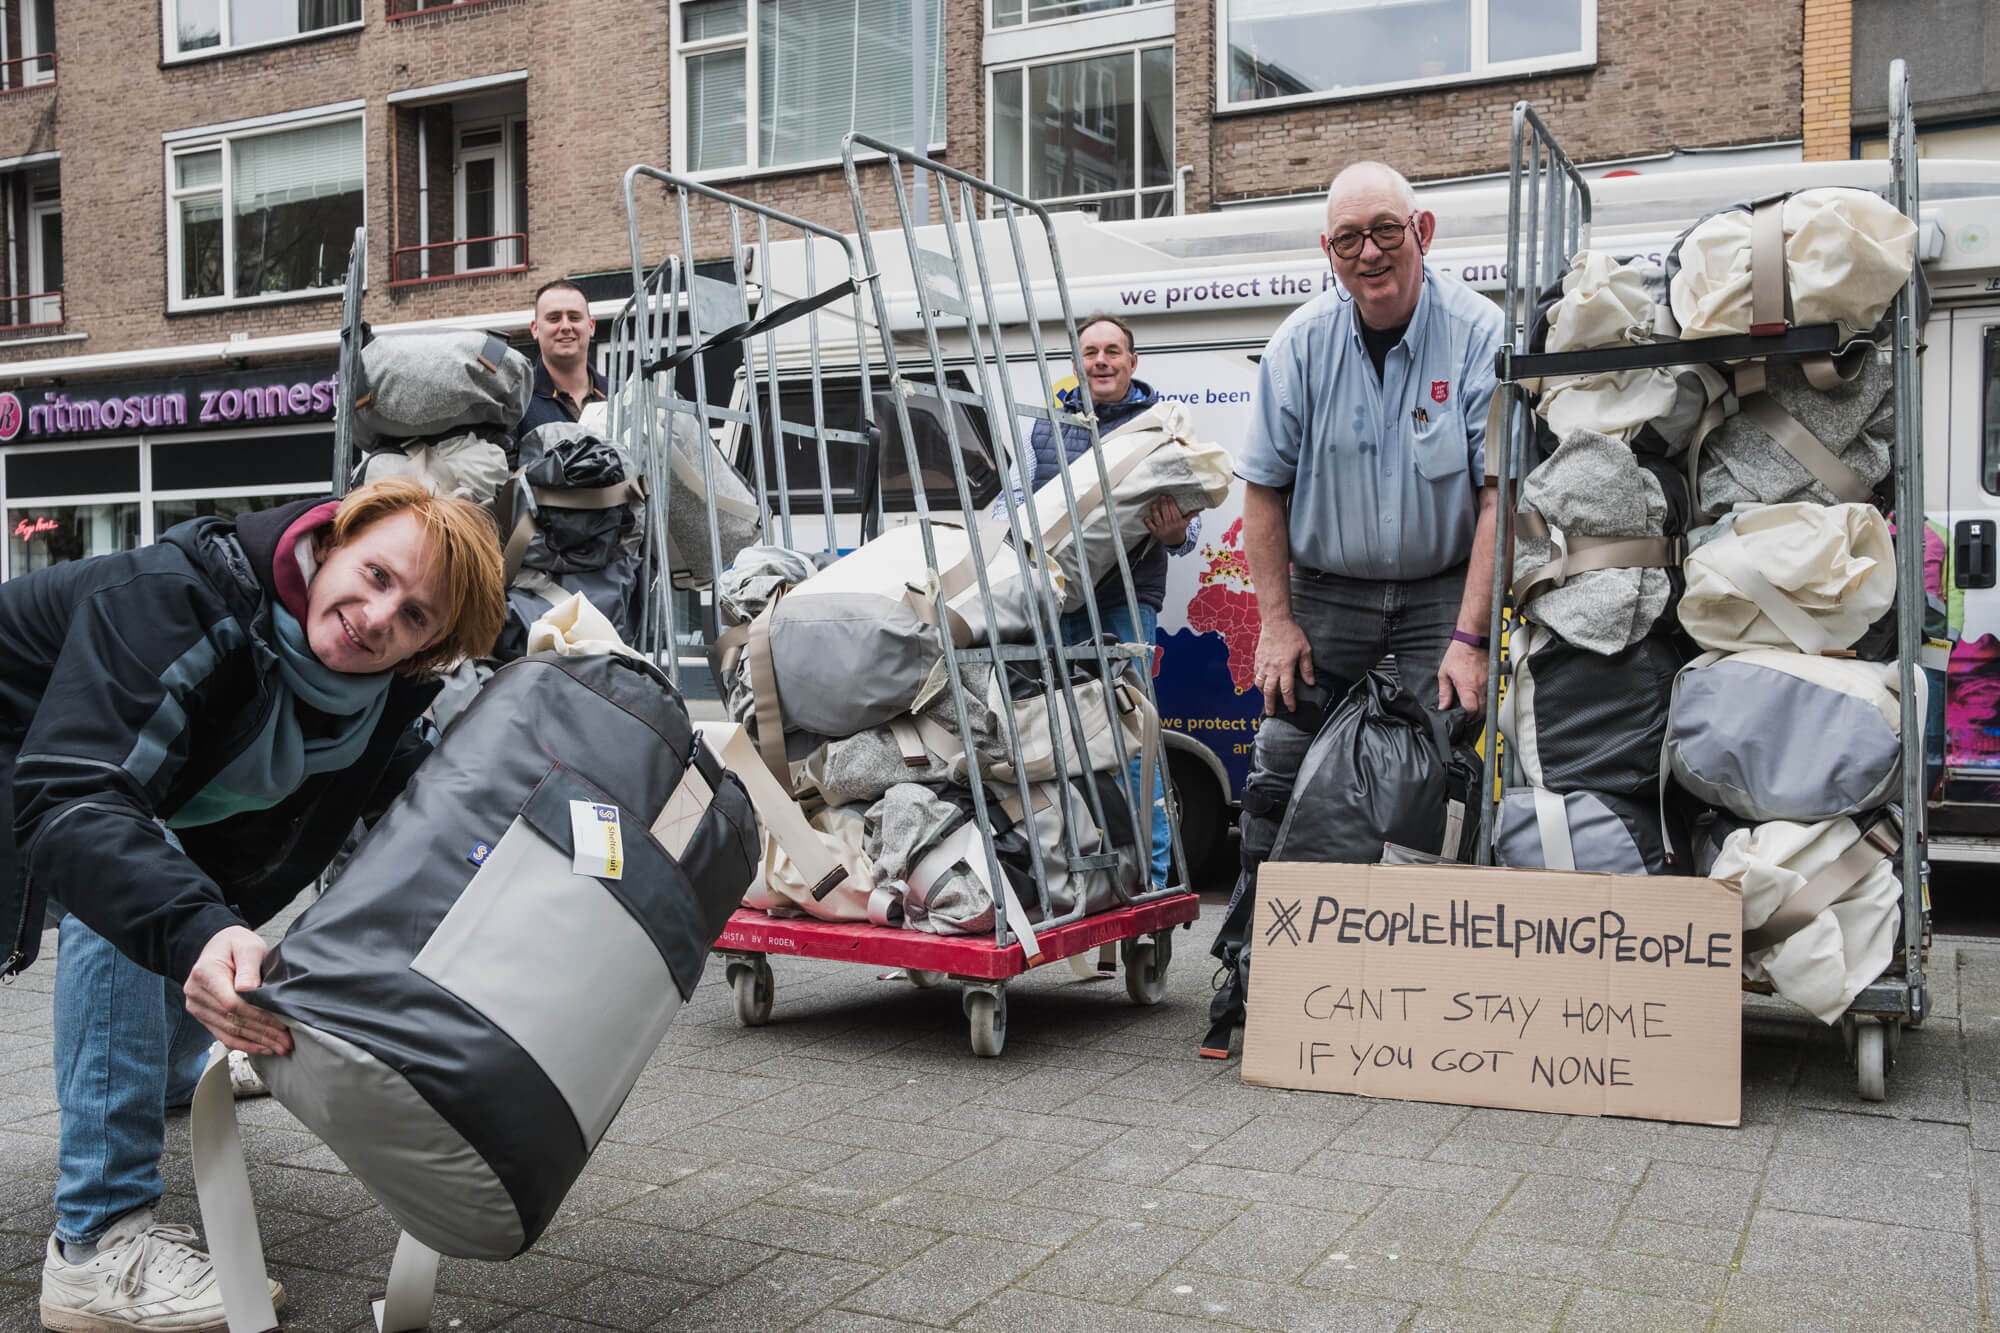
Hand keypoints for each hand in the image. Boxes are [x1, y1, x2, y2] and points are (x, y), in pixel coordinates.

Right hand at [183, 926, 292, 1056]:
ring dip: (257, 1042)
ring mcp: (197, 1007)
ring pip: (229, 1031)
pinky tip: (263, 1047)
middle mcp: (196, 993)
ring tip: (280, 1047)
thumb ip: (248, 967)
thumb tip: (249, 989)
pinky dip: (244, 1044)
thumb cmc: (235, 945)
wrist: (219, 947)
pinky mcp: (204, 1016)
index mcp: (205, 974)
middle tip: (287, 1042)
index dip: (258, 1016)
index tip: (281, 1024)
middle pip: (232, 1020)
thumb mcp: (246, 947)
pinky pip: (223, 1035)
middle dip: (263, 1033)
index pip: (232, 1003)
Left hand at [1144, 496, 1192, 546]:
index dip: (1171, 502)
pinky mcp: (1156, 532)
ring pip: (1157, 517)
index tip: (1169, 496)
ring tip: (1154, 503)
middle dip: (1163, 502)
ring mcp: (1162, 528)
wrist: (1175, 542)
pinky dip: (1148, 522)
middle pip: (1165, 511)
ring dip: (1154, 510)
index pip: (1174, 509)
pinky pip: (1151, 527)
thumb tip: (1201, 507)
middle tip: (1161, 495)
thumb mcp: (1186, 522)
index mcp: (1178, 521)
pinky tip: (1146, 517)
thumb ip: (1192, 514)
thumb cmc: (1180, 529)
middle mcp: (1170, 524)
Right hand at [1254, 616, 1313, 715]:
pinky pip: (1256, 675)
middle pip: (1269, 691)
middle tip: (1271, 713)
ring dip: (1263, 694)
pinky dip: (1259, 682)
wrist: (1276, 622)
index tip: (1291, 708)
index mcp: (1285, 666)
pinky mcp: (1257, 659)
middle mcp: (1272, 667)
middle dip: (1271, 704)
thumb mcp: (1305, 650)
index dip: (1289, 701)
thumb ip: (1307, 668)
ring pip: (1260, 684)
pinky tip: (1263, 684)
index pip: (1287, 689)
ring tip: (1267, 699)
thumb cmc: (1292, 634)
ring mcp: (1263, 664)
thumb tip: (1311, 683)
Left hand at [1437, 639, 1488, 715]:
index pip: (1471, 710)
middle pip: (1481, 712)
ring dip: (1480, 712)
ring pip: (1488, 706)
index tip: (1461, 717)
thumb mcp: (1444, 673)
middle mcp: (1481, 687)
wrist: (1473, 640)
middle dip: (1473, 718)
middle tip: (1465, 718)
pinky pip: (1491, 697)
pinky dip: (1485, 703)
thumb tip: (1443, 706)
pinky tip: (1478, 701)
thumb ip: (1444, 693)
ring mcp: (1489, 684)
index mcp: (1468, 686)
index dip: (1466, 717)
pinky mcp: (1493, 680)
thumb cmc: (1459, 653)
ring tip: (1471, 711)